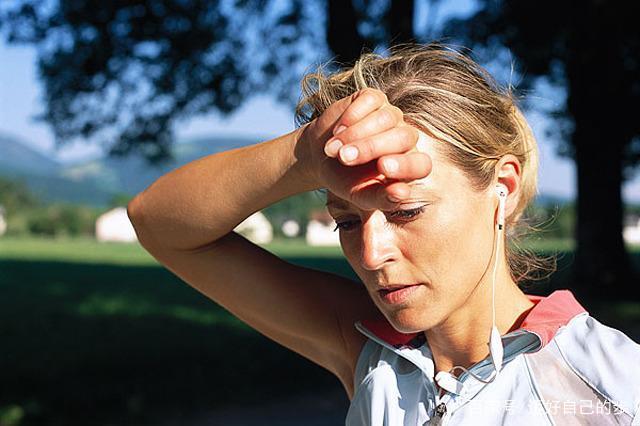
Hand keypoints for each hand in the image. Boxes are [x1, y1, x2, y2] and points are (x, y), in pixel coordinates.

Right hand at [297, 88, 431, 210]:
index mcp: (408, 165)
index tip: (383, 168)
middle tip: (344, 158)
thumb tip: (400, 195)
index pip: (422, 164)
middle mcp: (405, 139)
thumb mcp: (361, 196)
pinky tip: (337, 131)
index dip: (406, 165)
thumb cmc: (346, 180)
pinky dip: (352, 115)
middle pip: (404, 137)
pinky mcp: (374, 98)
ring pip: (386, 118)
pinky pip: (371, 101)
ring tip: (332, 150)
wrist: (321, 156)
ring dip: (355, 134)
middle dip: (371, 147)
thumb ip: (382, 199)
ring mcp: (391, 116)